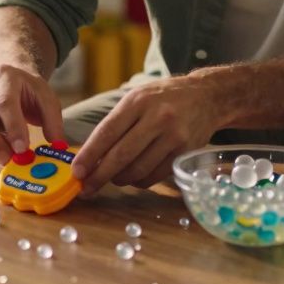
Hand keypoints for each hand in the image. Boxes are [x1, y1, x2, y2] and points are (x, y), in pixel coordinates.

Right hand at [0, 63, 66, 164]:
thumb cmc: (29, 91)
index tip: (22, 149)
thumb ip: (53, 121)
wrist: (10, 79)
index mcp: (5, 75)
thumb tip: (56, 146)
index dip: (13, 128)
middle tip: (9, 160)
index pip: (5, 103)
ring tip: (4, 158)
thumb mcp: (46, 99)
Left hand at [71, 74, 222, 193]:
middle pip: (121, 155)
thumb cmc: (163, 98)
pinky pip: (155, 175)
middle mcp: (156, 117)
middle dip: (100, 175)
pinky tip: (133, 177)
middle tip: (86, 187)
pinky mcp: (184, 152)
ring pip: (138, 169)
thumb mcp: (137, 98)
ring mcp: (173, 136)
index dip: (89, 155)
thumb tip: (89, 156)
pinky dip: (139, 181)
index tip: (76, 172)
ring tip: (113, 178)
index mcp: (137, 101)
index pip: (107, 132)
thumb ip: (115, 124)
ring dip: (120, 180)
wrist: (207, 96)